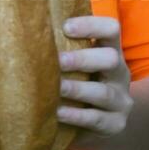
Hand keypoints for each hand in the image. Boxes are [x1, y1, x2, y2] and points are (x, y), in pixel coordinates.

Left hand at [58, 16, 132, 138]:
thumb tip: (27, 34)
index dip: (91, 25)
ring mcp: (121, 101)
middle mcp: (120, 74)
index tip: (65, 27)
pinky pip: (96, 119)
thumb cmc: (78, 84)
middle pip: (111, 58)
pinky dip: (75, 115)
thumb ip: (64, 50)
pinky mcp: (115, 124)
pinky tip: (58, 113)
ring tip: (56, 88)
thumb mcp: (77, 66)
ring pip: (103, 92)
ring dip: (77, 89)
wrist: (91, 124)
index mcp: (112, 52)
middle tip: (58, 62)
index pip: (111, 29)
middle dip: (82, 59)